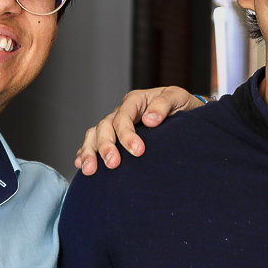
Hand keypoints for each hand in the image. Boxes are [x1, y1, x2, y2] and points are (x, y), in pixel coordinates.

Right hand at [73, 87, 198, 174]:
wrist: (186, 113)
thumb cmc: (182, 105)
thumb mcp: (178, 98)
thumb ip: (164, 105)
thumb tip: (149, 119)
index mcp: (136, 101)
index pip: (124, 117)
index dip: (127, 135)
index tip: (138, 152)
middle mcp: (122, 112)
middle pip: (105, 127)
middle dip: (106, 146)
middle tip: (113, 164)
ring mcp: (115, 125)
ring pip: (95, 135)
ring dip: (89, 152)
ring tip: (90, 170)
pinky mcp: (114, 138)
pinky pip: (93, 142)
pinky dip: (84, 152)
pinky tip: (81, 165)